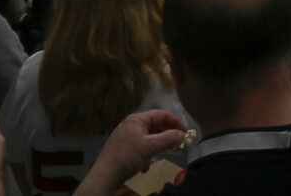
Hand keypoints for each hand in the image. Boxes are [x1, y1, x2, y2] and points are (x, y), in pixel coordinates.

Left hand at [76, 109, 192, 195]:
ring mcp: (126, 137)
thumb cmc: (127, 157)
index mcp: (137, 119)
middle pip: (156, 127)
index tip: (186, 134)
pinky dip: (146, 155)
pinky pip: (140, 148)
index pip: (162, 115)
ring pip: (148, 138)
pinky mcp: (122, 148)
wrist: (104, 176)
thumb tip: (182, 135)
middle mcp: (131, 125)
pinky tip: (144, 166)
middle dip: (167, 137)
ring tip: (159, 157)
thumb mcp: (150, 147)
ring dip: (156, 148)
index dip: (176, 123)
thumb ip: (169, 138)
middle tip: (177, 147)